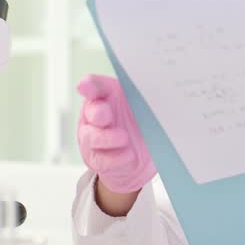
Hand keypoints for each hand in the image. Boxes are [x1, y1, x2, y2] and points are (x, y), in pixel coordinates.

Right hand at [77, 74, 155, 193]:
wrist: (141, 158)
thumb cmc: (141, 123)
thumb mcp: (146, 106)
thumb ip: (146, 94)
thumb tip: (159, 86)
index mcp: (107, 96)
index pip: (95, 86)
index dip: (90, 85)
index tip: (85, 86)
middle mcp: (96, 115)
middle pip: (91, 110)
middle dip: (97, 112)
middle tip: (106, 113)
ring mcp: (93, 138)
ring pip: (92, 137)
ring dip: (107, 138)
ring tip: (124, 138)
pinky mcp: (98, 159)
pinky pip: (102, 159)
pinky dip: (116, 157)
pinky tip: (128, 155)